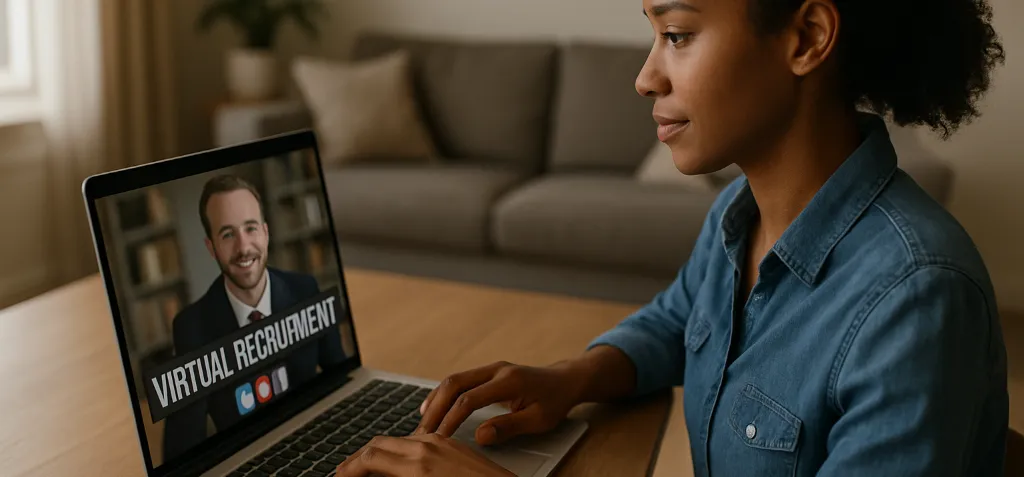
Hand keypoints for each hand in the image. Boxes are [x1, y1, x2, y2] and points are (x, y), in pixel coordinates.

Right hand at [335, 433, 513, 476]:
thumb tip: (377, 474)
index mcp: (419, 467)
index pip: (370, 458)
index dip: (349, 468)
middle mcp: (428, 448)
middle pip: (380, 444)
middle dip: (358, 459)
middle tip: (344, 473)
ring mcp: (442, 443)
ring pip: (398, 440)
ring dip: (378, 453)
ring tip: (366, 468)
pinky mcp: (453, 444)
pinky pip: (418, 440)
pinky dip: (400, 450)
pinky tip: (398, 462)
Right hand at [414, 360, 587, 445]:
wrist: (564, 380)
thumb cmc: (554, 401)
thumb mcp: (539, 420)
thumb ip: (509, 427)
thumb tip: (480, 437)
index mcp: (508, 381)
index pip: (469, 399)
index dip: (451, 419)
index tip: (440, 439)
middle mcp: (496, 369)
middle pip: (454, 383)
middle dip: (435, 408)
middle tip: (423, 432)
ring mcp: (490, 368)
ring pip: (453, 379)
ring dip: (435, 400)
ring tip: (423, 423)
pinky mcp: (487, 372)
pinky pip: (459, 380)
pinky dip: (443, 394)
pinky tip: (432, 408)